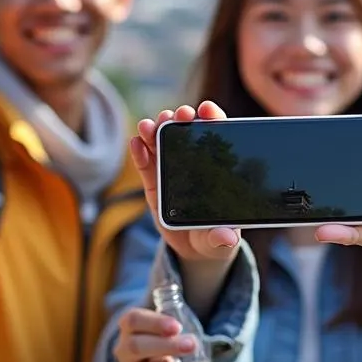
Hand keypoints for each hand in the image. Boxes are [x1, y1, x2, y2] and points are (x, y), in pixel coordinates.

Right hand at [112, 307, 199, 361]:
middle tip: (190, 344)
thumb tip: (204, 268)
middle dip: (163, 346)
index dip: (153, 323)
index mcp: (130, 324)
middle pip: (135, 346)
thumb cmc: (162, 329)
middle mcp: (125, 348)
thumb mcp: (165, 313)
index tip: (176, 325)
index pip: (133, 320)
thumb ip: (176, 300)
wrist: (151, 354)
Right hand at [130, 102, 240, 264]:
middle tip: (178, 116)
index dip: (212, 119)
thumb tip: (225, 237)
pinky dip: (140, 152)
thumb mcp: (221, 240)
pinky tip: (136, 142)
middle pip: (187, 134)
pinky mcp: (153, 185)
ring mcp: (171, 172)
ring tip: (150, 126)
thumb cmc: (215, 238)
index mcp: (217, 169)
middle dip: (180, 120)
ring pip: (163, 144)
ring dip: (157, 131)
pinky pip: (146, 165)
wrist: (194, 251)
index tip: (207, 110)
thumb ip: (222, 238)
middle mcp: (193, 164)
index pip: (216, 138)